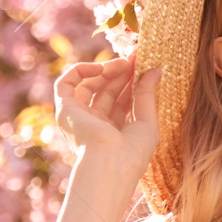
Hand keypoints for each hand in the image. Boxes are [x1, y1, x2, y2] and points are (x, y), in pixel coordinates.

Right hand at [53, 57, 160, 179]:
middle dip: (123, 74)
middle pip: (108, 91)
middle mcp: (96, 125)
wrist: (110, 163)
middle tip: (137, 58)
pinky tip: (100, 67)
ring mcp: (80, 117)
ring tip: (126, 62)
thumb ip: (148, 94)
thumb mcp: (148, 121)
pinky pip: (66, 84)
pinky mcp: (65, 110)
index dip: (134, 83)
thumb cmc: (133, 152)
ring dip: (107, 71)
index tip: (146, 65)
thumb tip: (156, 70)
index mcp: (115, 132)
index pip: (124, 102)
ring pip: (90, 86)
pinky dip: (80, 71)